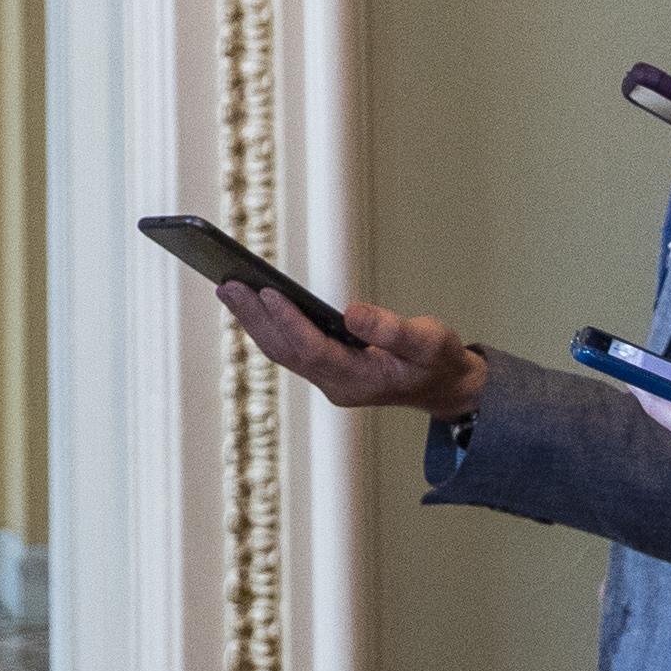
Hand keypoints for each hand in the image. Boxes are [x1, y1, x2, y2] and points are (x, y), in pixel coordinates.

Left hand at [216, 276, 485, 416]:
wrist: (443, 387)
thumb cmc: (438, 362)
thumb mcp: (429, 343)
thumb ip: (393, 330)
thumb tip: (351, 312)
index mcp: (360, 380)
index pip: (312, 351)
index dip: (289, 321)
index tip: (266, 292)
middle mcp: (336, 385)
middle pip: (286, 351)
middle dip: (255, 317)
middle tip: (227, 283)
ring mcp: (328, 380)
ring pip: (282, 351)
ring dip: (254, 320)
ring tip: (228, 286)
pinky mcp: (326, 370)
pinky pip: (288, 348)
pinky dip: (268, 325)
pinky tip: (252, 302)